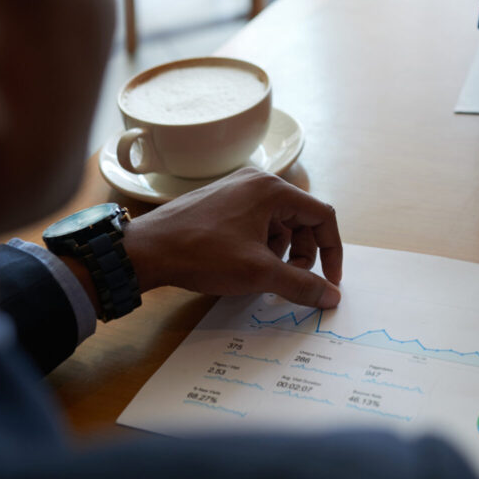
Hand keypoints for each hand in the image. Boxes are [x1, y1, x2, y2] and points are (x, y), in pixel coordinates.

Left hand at [120, 168, 342, 308]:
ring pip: (279, 223)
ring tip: (261, 273)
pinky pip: (258, 222)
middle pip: (302, 219)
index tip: (329, 280)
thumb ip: (302, 284)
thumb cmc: (201, 254)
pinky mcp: (222, 202)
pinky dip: (261, 245)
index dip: (332, 250)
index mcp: (272, 189)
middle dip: (303, 254)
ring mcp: (238, 190)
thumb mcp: (259, 273)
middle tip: (289, 280)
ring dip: (281, 252)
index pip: (322, 216)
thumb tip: (332, 296)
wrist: (146, 251)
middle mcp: (257, 182)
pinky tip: (244, 264)